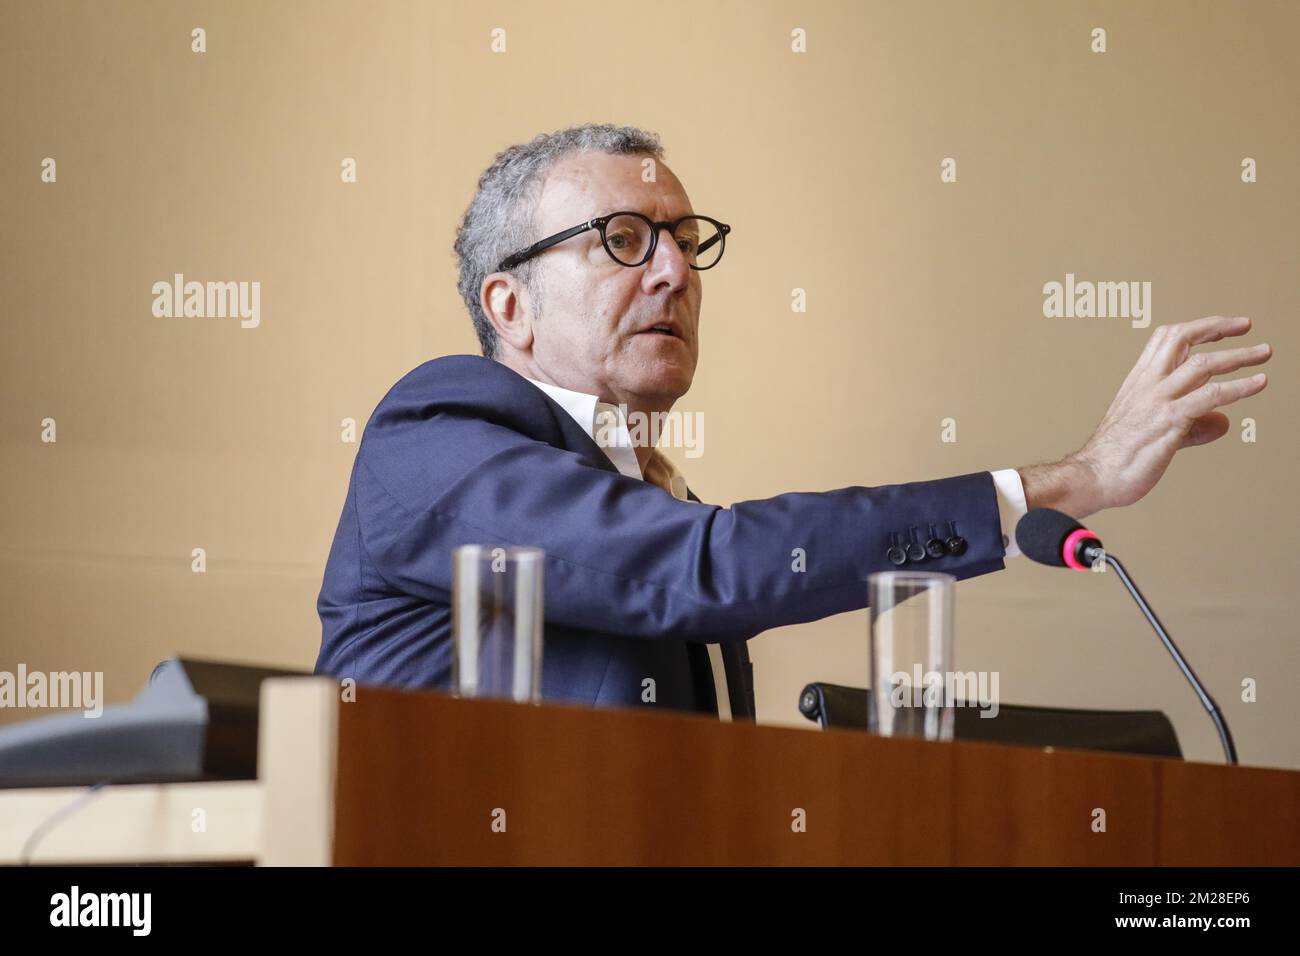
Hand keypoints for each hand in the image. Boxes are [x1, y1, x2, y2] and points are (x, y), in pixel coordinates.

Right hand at [1020, 315, 1270, 517]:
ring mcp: (1158, 401)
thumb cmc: (1116, 458)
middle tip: (1246, 325)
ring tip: (1263, 353)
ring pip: (1202, 364)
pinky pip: (1210, 397)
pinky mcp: (1170, 421)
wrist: (1093, 476)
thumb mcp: (1156, 433)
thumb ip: (1192, 425)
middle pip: (1182, 338)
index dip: (1197, 328)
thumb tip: (1221, 422)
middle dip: (1217, 327)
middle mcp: (1148, 385)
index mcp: (1138, 382)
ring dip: (1238, 355)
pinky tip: (1258, 383)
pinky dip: (1239, 387)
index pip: (1166, 339)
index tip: (1221, 328)